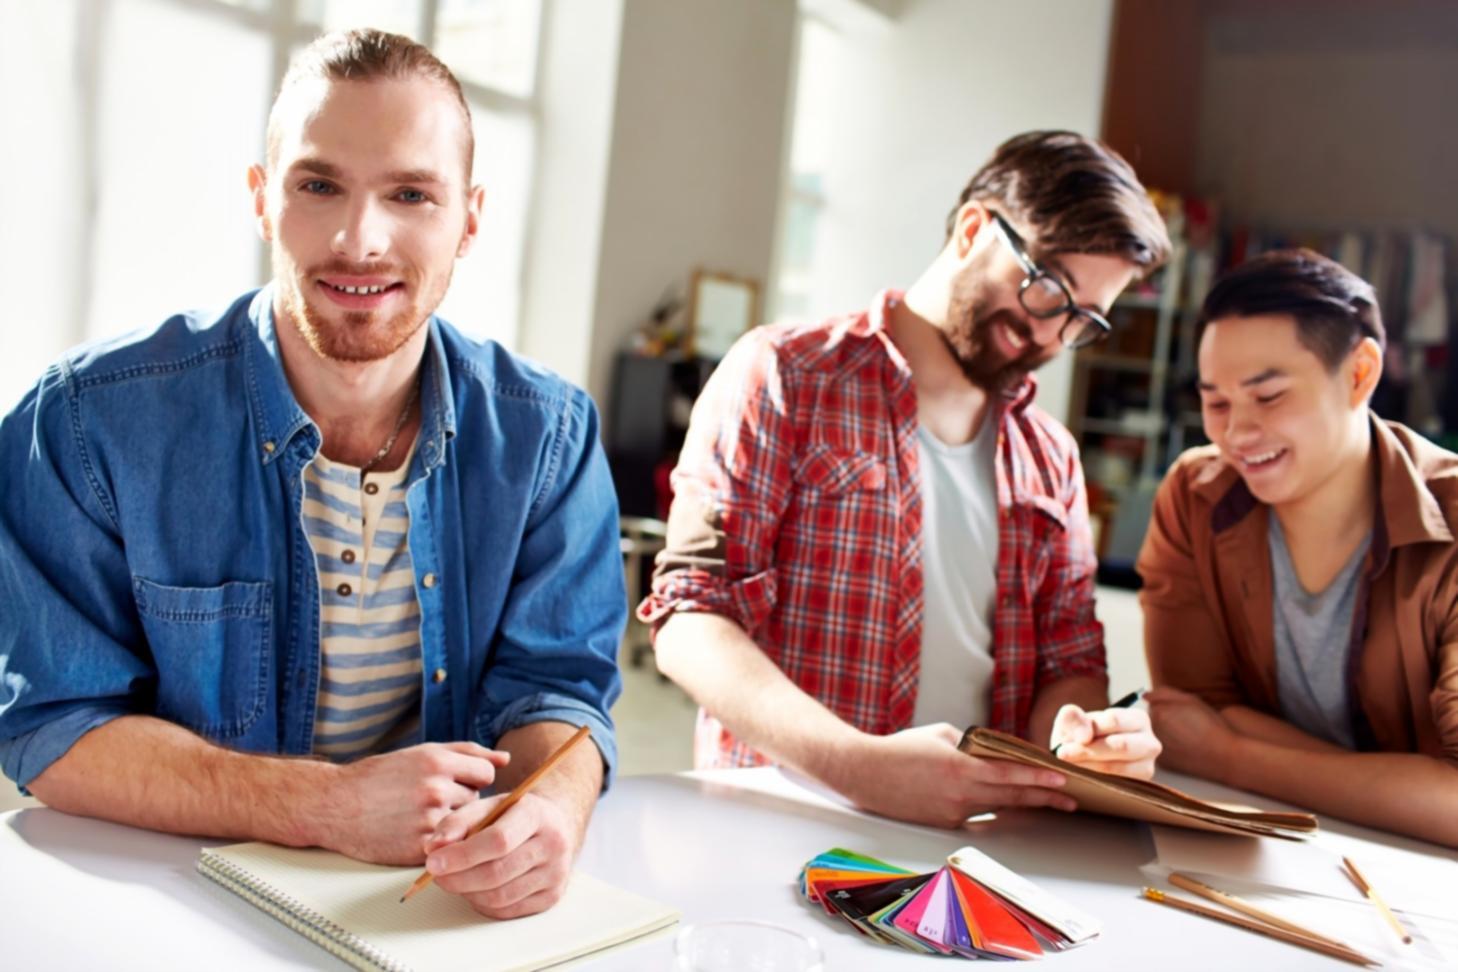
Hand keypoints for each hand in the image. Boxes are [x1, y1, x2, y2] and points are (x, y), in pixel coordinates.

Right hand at [316, 743, 509, 864]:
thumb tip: (505, 759)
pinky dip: (437, 841)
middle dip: (459, 799)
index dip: (474, 778)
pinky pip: (448, 845)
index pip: (487, 773)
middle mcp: (436, 790)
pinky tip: (412, 831)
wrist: (334, 805)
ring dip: (451, 821)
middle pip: (476, 799)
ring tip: (418, 814)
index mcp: (438, 762)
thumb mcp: (421, 753)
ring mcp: (428, 821)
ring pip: (464, 823)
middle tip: (427, 799)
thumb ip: (467, 752)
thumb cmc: (379, 777)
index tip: (457, 781)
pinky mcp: (420, 847)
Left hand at [422, 792, 577, 918]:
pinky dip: (483, 904)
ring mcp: (556, 873)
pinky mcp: (552, 896)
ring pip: (501, 896)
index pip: (498, 841)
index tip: (433, 862)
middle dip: (459, 878)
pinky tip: (474, 890)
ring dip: (468, 892)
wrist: (554, 824)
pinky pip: (508, 910)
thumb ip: (457, 823)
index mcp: (536, 814)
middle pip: (498, 872)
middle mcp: (553, 844)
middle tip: (436, 875)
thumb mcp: (487, 806)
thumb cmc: (514, 815)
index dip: (462, 855)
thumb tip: (433, 848)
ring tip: (454, 880)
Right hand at [833, 724, 1075, 828]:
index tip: (1061, 778)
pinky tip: (1003, 802)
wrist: (866, 774)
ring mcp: (953, 812)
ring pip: (997, 807)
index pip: (1010, 774)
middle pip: (1013, 797)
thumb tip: (992, 751)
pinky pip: (976, 813)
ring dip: (1022, 802)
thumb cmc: (901, 749)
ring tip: (1045, 800)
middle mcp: (960, 794)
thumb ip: (971, 744)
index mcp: (961, 767)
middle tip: (1069, 800)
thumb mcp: (940, 734)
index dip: (1038, 777)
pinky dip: (991, 805)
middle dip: (1044, 798)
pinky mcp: (944, 822)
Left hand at [1050, 703, 1160, 778]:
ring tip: (1069, 766)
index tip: (1067, 741)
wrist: (1083, 759)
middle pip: (1121, 745)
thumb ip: (1073, 718)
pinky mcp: (1140, 786)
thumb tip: (1085, 736)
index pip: (1114, 720)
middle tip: (1063, 755)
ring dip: (1089, 768)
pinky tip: (1080, 777)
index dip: (1089, 729)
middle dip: (1089, 751)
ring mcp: (1147, 766)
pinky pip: (1118, 785)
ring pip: (1119, 767)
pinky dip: (1096, 781)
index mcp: (1137, 718)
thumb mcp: (1071, 721)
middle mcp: (1149, 742)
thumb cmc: (1080, 735)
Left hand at [1145, 686, 1238, 780]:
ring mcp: (1155, 748)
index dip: (1170, 706)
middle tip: (1186, 725)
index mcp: (1158, 713)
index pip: (1152, 703)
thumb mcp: (1189, 700)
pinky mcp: (1161, 762)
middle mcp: (1152, 732)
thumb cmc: (1210, 725)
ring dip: (1164, 732)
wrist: (1224, 756)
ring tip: (1186, 737)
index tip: (1185, 714)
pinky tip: (1184, 747)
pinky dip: (1168, 746)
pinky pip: (1160, 748)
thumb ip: (1164, 693)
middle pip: (1150, 719)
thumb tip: (1145, 695)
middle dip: (1163, 719)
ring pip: (1154, 734)